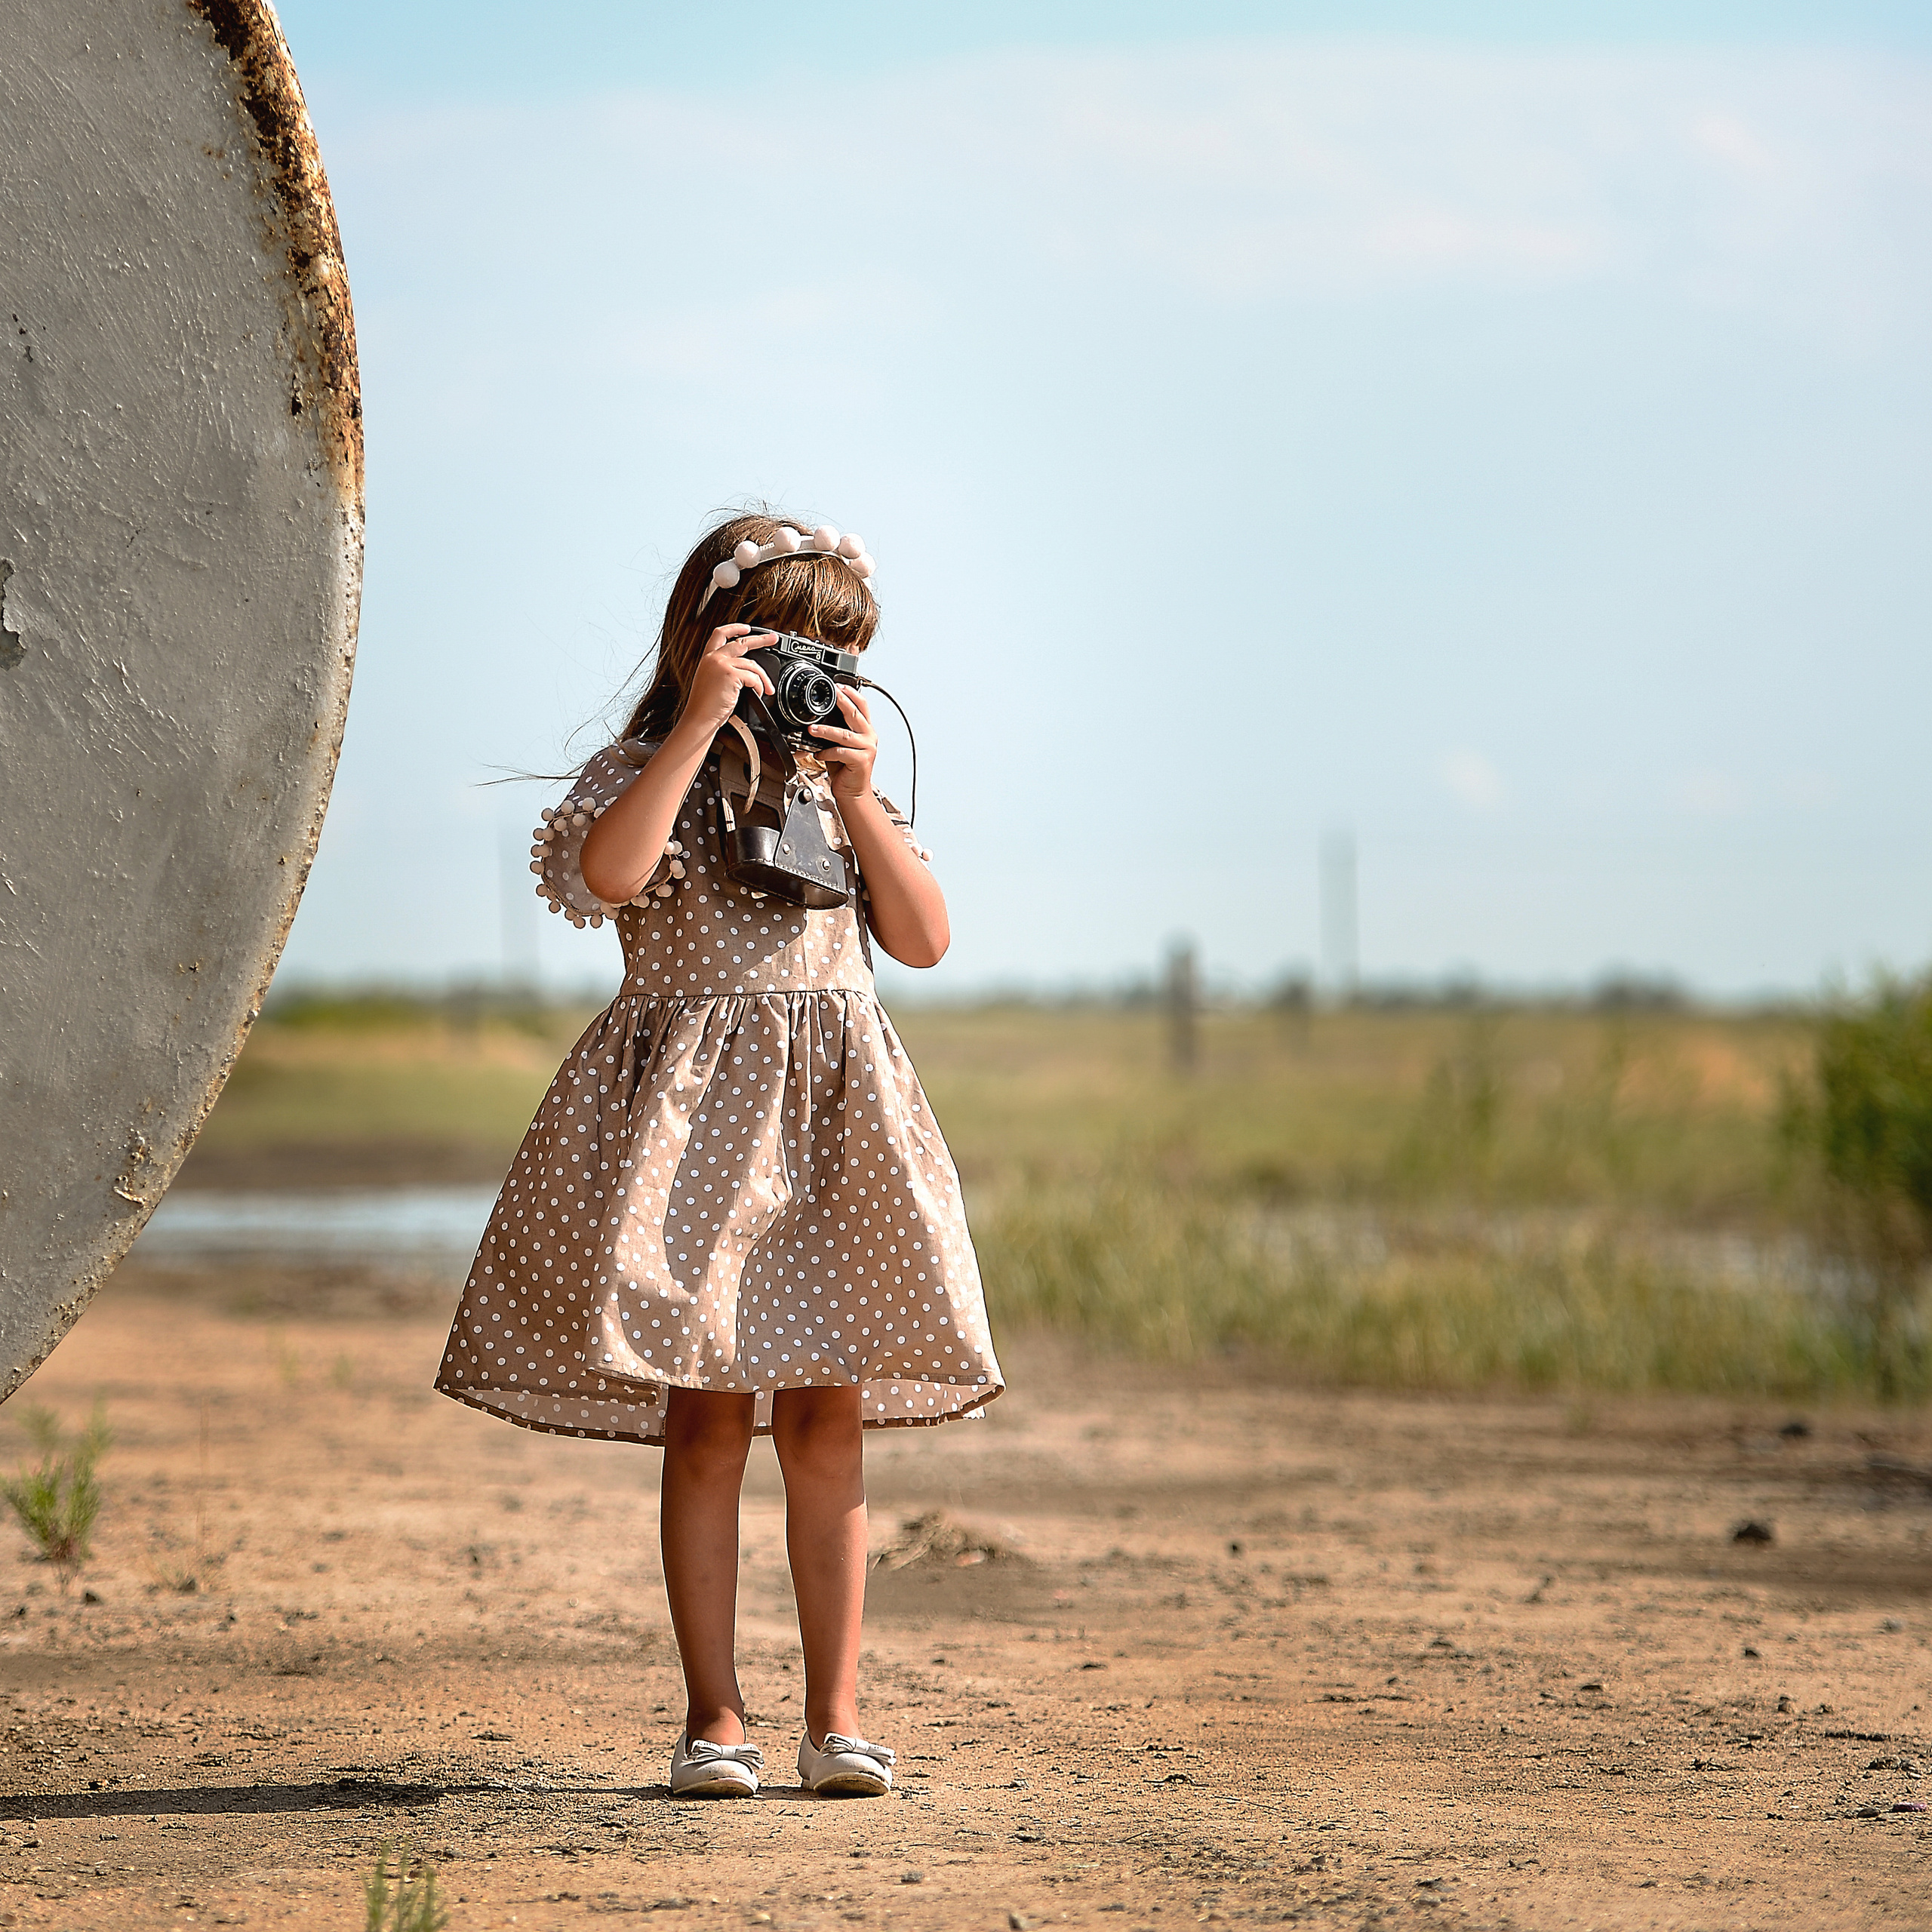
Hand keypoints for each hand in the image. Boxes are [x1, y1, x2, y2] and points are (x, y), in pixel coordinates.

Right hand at [674, 625, 775, 737]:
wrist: (699, 719)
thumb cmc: (705, 707)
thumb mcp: (712, 682)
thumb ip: (724, 671)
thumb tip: (746, 671)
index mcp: (707, 659)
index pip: (720, 634)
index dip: (734, 628)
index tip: (746, 628)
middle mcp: (713, 658)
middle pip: (741, 642)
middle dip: (761, 639)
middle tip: (773, 639)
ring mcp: (721, 664)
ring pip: (752, 664)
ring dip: (763, 678)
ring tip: (768, 688)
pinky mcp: (730, 674)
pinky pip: (753, 677)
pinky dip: (760, 686)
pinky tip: (759, 693)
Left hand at [811, 684, 878, 801]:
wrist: (852, 791)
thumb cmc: (846, 769)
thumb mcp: (841, 745)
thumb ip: (837, 730)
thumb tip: (819, 718)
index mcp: (866, 730)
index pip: (863, 705)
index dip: (851, 693)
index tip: (838, 686)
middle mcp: (869, 737)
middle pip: (855, 714)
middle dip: (841, 702)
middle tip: (829, 696)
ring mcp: (867, 748)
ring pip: (844, 734)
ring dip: (825, 730)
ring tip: (812, 729)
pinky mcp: (861, 761)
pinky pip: (840, 752)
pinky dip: (826, 752)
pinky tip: (818, 754)